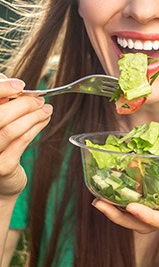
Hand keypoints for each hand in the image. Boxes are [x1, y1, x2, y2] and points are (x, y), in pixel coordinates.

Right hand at [0, 74, 52, 196]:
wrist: (1, 184)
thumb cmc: (0, 148)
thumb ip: (2, 105)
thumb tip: (12, 82)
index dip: (1, 88)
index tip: (21, 85)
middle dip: (23, 104)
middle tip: (40, 99)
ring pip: (10, 129)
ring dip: (33, 116)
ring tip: (47, 109)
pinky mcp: (2, 167)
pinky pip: (21, 142)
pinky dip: (36, 127)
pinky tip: (45, 119)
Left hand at [92, 130, 158, 232]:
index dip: (150, 217)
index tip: (131, 206)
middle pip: (148, 226)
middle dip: (123, 218)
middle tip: (99, 203)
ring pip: (143, 222)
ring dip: (120, 212)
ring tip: (99, 199)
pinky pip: (147, 209)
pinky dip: (129, 203)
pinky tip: (116, 190)